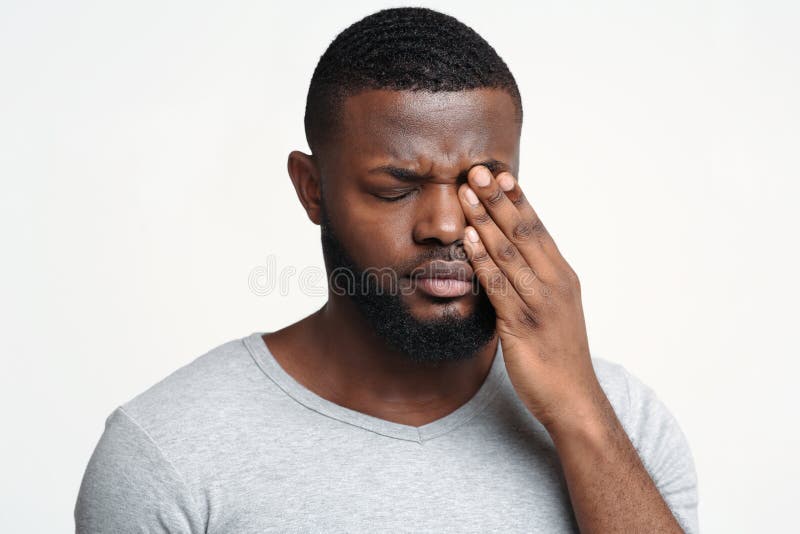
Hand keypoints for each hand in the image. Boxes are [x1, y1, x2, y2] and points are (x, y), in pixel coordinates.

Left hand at [458, 165, 609, 432]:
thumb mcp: (552, 311)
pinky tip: (468, 239)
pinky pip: (499, 284)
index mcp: (563, 276)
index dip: (517, 200)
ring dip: (485, 220)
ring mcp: (541, 303)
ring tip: (465, 194)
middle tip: (477, 170)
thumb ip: (533, 284)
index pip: (538, 228)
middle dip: (498, 199)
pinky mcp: (523, 324)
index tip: (499, 174)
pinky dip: (482, 258)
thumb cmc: (559, 356)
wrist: (573, 399)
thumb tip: (507, 261)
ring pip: (509, 252)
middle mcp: (555, 283)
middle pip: (523, 232)